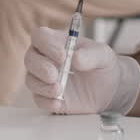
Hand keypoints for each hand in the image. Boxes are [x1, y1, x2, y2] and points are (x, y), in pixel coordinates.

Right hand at [24, 27, 139, 114]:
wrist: (109, 88)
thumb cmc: (102, 65)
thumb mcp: (103, 55)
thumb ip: (91, 54)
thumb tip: (76, 58)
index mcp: (56, 42)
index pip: (40, 36)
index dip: (46, 44)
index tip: (62, 55)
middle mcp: (46, 58)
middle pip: (30, 59)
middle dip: (40, 68)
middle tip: (55, 75)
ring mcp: (45, 79)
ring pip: (31, 80)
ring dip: (42, 87)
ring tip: (60, 90)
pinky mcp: (48, 96)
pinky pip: (39, 99)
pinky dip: (47, 102)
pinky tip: (59, 103)